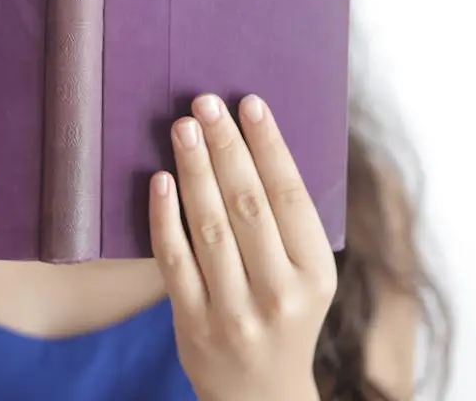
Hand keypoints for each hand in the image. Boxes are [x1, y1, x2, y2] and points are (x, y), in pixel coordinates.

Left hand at [150, 93, 335, 400]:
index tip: (250, 103)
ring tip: (183, 127)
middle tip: (206, 103)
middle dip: (226, 147)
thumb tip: (255, 140)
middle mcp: (279, 292)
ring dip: (195, 171)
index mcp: (315, 273)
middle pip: (248, 205)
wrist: (258, 394)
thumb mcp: (306, 276)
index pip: (291, 197)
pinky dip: (165, 217)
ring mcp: (234, 310)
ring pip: (210, 228)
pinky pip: (174, 260)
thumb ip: (287, 222)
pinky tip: (160, 180)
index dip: (270, 146)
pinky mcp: (193, 322)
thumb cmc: (283, 314)